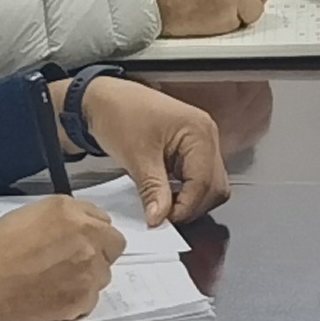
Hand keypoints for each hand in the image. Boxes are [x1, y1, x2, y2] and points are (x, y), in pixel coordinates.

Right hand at [0, 196, 120, 320]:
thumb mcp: (32, 214)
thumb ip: (66, 216)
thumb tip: (84, 226)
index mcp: (72, 211)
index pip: (104, 220)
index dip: (91, 233)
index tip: (78, 242)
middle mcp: (88, 237)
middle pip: (113, 245)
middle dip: (99, 252)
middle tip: (73, 262)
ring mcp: (88, 270)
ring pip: (103, 274)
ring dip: (88, 276)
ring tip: (56, 281)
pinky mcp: (82, 299)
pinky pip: (92, 298)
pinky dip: (77, 299)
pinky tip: (52, 297)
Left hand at [60, 76, 231, 223]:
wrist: (104, 100)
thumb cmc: (120, 115)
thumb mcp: (136, 156)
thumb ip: (153, 190)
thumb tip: (159, 219)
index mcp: (199, 132)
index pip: (205, 182)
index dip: (186, 206)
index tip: (162, 220)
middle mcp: (207, 136)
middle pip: (215, 185)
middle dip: (192, 205)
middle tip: (163, 216)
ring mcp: (202, 142)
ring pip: (210, 184)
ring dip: (190, 199)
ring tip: (163, 205)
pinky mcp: (192, 149)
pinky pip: (198, 177)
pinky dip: (184, 190)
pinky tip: (165, 194)